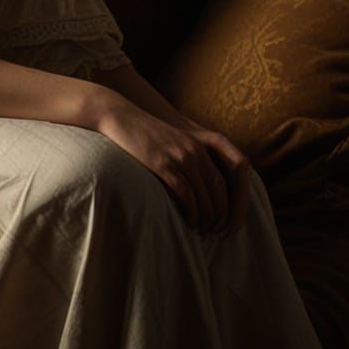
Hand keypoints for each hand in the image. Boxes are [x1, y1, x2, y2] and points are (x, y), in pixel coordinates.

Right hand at [97, 101, 248, 234]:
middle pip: (218, 190)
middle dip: (220, 215)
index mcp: (199, 146)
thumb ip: (189, 157)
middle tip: (214, 230)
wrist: (121, 117)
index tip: (221, 220)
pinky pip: (185, 194)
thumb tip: (199, 187)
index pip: (224, 181)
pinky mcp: (162, 164)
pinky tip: (188, 221)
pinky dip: (190, 211)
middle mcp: (193, 151)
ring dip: (205, 217)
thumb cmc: (144, 134)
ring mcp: (178, 157)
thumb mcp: (173, 141)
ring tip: (202, 229)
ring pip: (203, 195)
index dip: (227, 205)